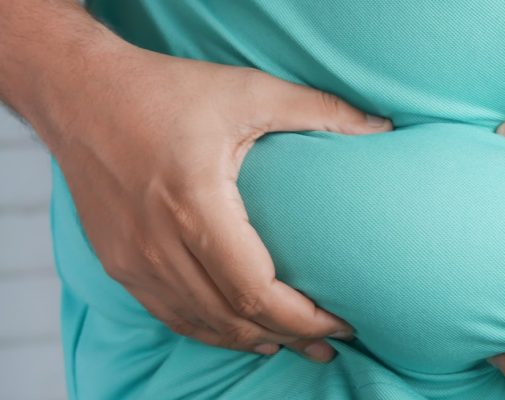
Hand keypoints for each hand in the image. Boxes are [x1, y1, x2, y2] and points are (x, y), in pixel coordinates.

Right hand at [36, 44, 391, 360]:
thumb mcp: (248, 90)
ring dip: (252, 340)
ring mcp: (132, 259)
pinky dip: (210, 331)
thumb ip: (320, 110)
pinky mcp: (118, 263)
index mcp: (195, 203)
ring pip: (200, 324)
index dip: (304, 318)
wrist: (78, 93)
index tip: (342, 322)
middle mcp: (158, 242)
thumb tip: (382, 129)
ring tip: (295, 345)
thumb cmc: (164, 90)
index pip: (256, 290)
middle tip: (330, 344)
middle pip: (233, 317)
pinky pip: (170, 315)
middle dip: (289, 337)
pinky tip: (242, 333)